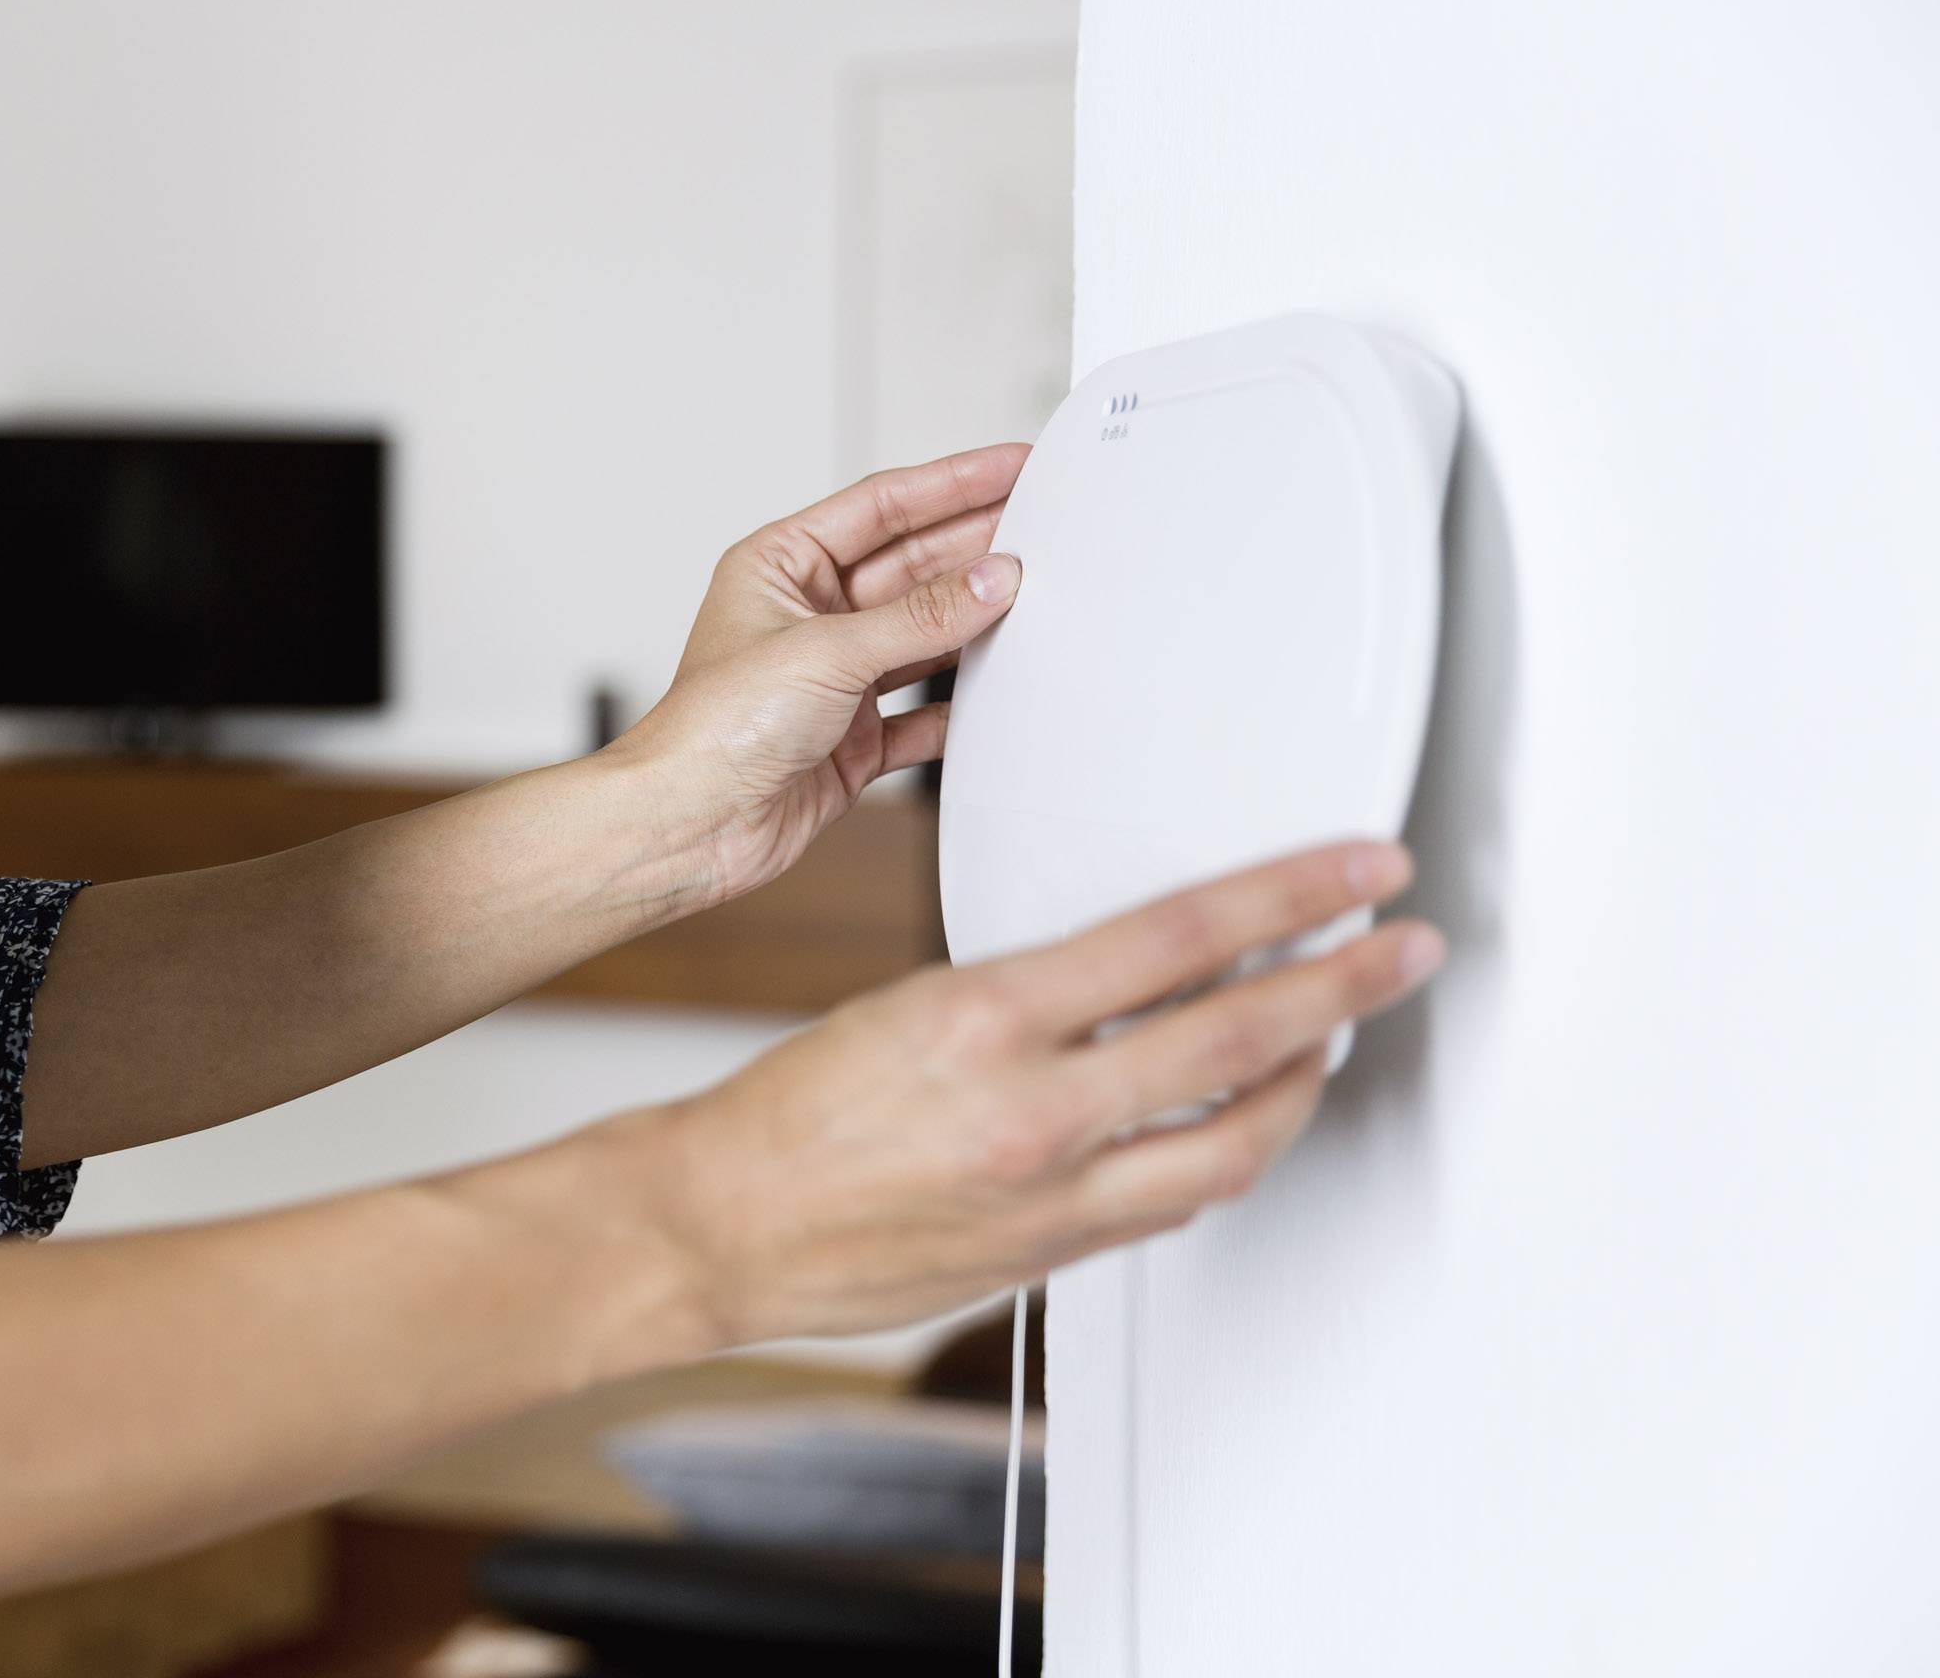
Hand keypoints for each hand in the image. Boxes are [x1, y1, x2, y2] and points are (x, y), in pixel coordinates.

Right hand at [603, 841, 1442, 1344]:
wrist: (721, 1225)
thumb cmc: (787, 1116)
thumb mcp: (905, 1006)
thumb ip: (1029, 997)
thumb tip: (1128, 973)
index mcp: (988, 1020)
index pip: (1181, 935)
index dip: (1292, 895)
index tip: (1357, 871)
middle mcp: (1035, 1112)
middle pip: (1241, 1036)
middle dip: (1347, 983)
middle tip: (1405, 946)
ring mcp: (1054, 1195)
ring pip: (1237, 1135)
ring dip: (1309, 1078)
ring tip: (1342, 1033)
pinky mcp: (1054, 1256)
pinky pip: (1180, 1200)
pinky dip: (1231, 1150)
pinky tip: (1249, 1122)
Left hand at [614, 445, 1027, 903]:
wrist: (688, 828)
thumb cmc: (713, 730)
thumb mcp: (825, 653)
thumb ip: (919, 618)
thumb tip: (992, 580)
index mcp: (780, 567)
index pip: (882, 508)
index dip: (951, 483)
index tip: (1012, 464)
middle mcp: (808, 618)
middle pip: (911, 567)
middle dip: (976, 547)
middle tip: (1045, 526)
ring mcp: (835, 680)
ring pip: (924, 637)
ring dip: (975, 623)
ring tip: (1040, 596)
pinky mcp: (854, 739)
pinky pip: (924, 712)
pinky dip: (961, 705)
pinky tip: (1001, 689)